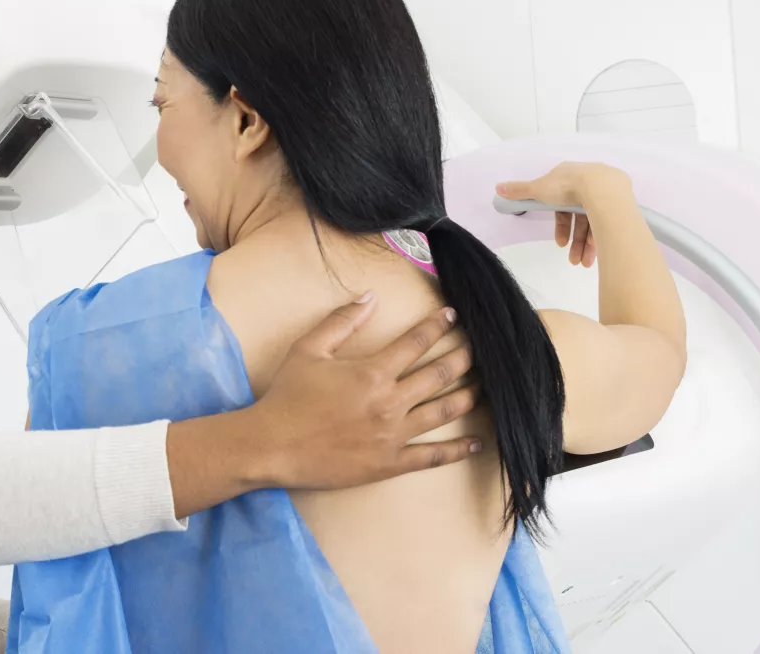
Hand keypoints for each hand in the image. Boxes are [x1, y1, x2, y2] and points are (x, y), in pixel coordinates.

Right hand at [252, 294, 480, 490]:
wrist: (272, 446)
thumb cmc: (287, 396)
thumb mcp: (308, 350)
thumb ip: (341, 321)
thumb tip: (371, 297)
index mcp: (372, 372)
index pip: (415, 342)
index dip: (436, 325)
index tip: (453, 315)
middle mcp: (390, 402)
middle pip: (439, 375)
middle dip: (464, 357)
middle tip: (481, 348)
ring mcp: (393, 435)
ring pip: (443, 412)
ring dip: (469, 396)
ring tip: (486, 386)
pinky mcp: (390, 463)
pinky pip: (432, 457)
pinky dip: (457, 450)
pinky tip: (476, 443)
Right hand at [497, 162, 630, 268]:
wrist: (602, 188)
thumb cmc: (567, 186)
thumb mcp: (538, 189)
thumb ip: (519, 190)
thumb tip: (497, 188)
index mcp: (569, 178)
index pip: (562, 205)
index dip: (560, 225)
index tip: (559, 243)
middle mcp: (589, 184)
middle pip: (579, 217)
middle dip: (574, 241)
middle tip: (572, 260)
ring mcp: (607, 193)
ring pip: (594, 223)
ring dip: (585, 245)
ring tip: (582, 263)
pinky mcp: (620, 202)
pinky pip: (607, 223)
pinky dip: (600, 239)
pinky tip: (595, 253)